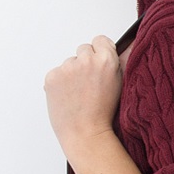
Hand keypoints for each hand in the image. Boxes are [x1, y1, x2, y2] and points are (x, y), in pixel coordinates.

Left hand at [43, 35, 121, 154]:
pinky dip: (60, 83)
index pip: (100, 40)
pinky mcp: (52, 77)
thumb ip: (118, 63)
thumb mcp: (119, 85)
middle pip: (83, 49)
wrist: (85, 133)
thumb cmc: (103, 115)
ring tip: (78, 94)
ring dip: (72, 74)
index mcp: (106, 60)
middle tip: (89, 84)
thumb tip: (122, 47)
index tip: (98, 65)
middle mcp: (86, 60)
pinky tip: (68, 97)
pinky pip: (56, 73)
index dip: (100, 53)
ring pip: (69, 62)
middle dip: (85, 63)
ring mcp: (67, 68)